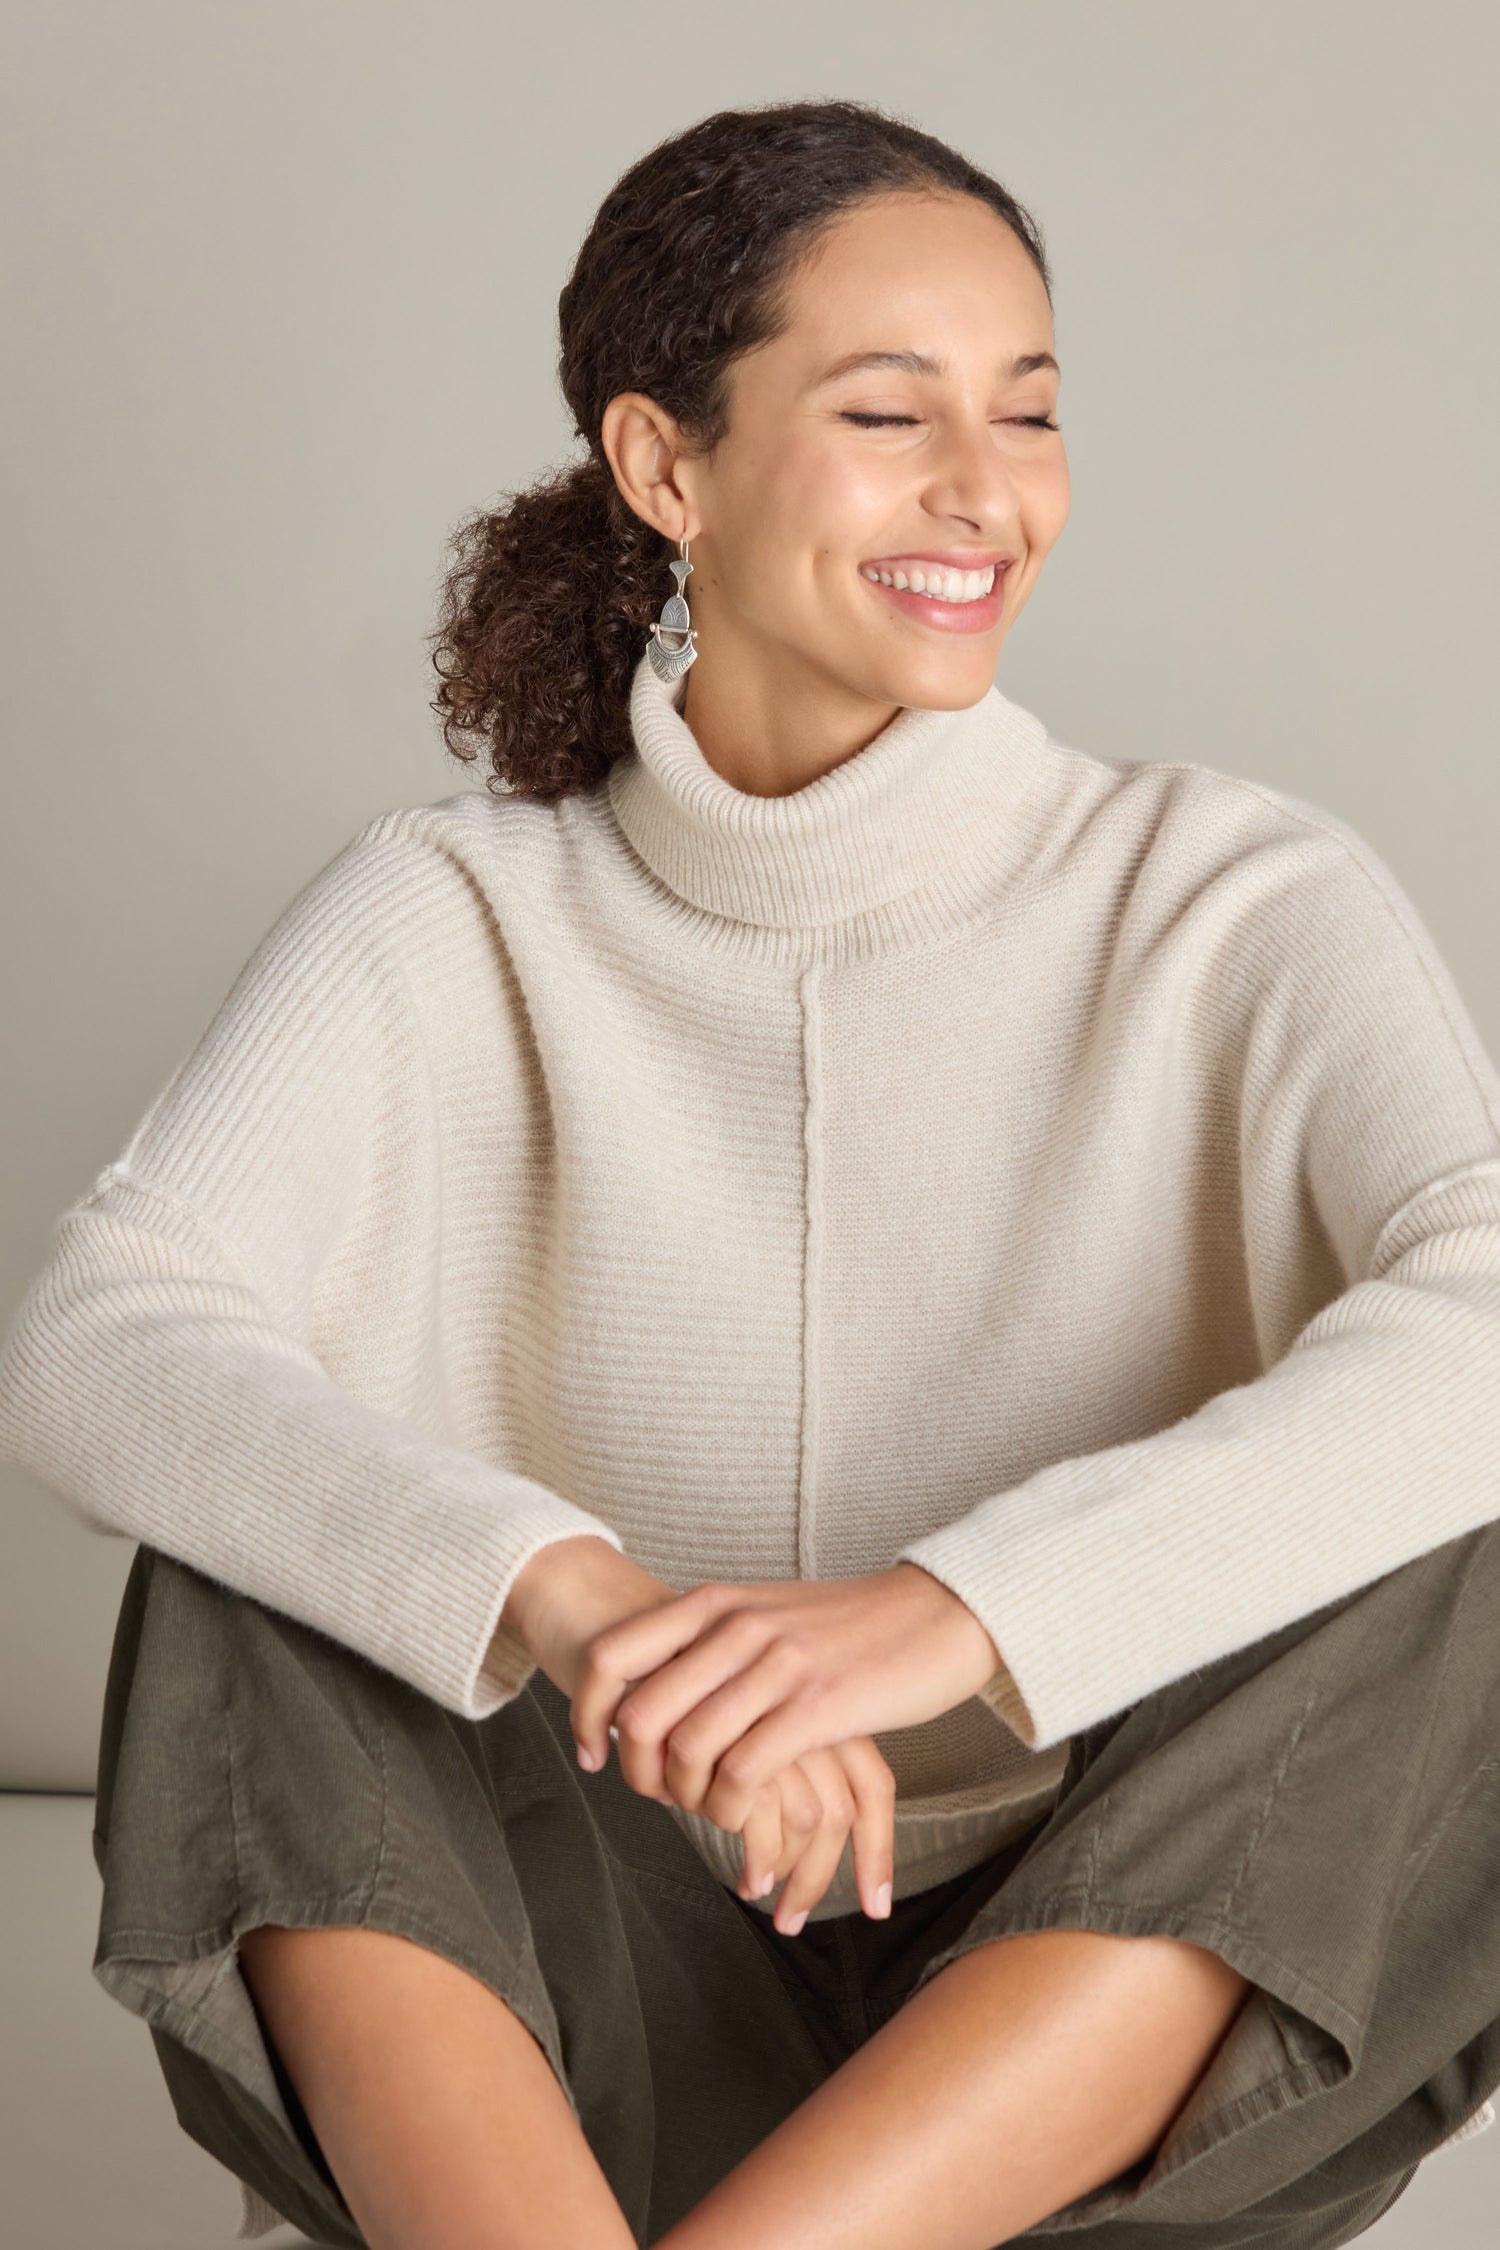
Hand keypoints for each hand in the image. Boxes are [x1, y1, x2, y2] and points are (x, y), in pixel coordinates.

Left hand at [568, 1562, 1003, 1839]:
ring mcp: (776, 1666)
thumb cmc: (852, 1622)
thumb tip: (658, 1682)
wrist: (938, 1612)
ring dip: (687, 1801)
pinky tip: (743, 1824)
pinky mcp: (818, 1708)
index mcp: (714, 1604)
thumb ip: (714, 1639)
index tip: (592, 1755)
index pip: (611, 1656)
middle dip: (637, 1773)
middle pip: (641, 1715)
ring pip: (689, 1750)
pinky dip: (731, 1811)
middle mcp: (735, 1628)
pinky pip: (744, 1773)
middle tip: (655, 1801)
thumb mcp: (766, 1611)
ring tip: (709, 1817)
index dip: (584, 1713)